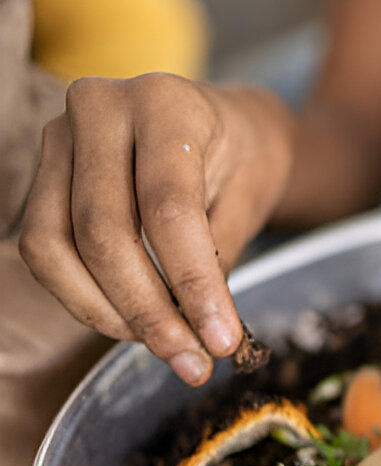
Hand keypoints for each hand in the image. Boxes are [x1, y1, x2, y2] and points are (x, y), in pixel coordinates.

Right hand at [19, 73, 292, 385]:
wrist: (226, 124)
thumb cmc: (245, 158)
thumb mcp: (252, 197)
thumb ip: (219, 257)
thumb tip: (201, 335)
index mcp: (166, 104)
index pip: (168, 207)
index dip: (192, 283)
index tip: (221, 342)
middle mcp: (101, 107)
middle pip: (104, 232)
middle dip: (148, 312)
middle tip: (192, 361)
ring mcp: (61, 136)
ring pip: (57, 245)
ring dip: (107, 312)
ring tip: (166, 346)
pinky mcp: (43, 170)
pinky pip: (43, 247)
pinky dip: (83, 296)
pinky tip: (131, 320)